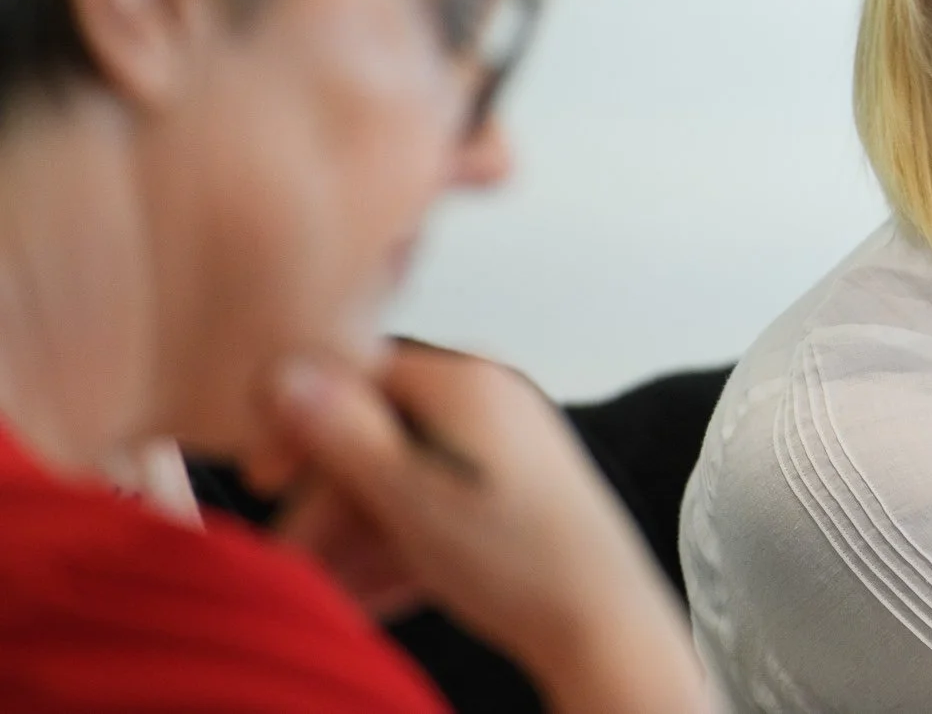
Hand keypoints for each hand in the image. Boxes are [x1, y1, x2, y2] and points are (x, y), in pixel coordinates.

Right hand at [266, 342, 712, 713]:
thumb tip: (286, 371)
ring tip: (320, 594)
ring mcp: (503, 449)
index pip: (358, 377)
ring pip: (402, 483)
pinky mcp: (513, 495)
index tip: (266, 481)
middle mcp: (489, 402)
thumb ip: (343, 435)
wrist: (602, 623)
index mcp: (466, 383)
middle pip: (377, 438)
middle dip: (326, 504)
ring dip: (353, 538)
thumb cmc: (516, 560)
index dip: (301, 427)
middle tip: (289, 563)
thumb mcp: (411, 498)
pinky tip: (367, 598)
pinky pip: (437, 510)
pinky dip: (398, 549)